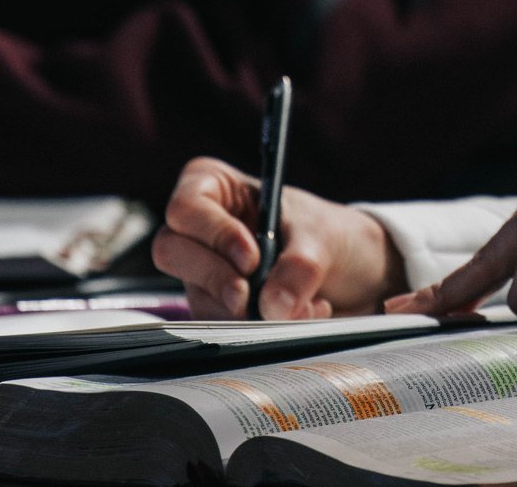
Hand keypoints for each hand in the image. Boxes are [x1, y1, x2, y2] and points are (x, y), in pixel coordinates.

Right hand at [152, 159, 404, 320]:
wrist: (344, 271)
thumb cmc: (322, 233)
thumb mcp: (320, 238)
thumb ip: (299, 266)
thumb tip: (273, 305)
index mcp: (214, 188)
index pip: (186, 207)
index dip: (214, 233)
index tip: (252, 258)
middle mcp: (199, 230)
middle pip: (172, 251)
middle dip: (215, 277)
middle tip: (250, 296)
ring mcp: (202, 272)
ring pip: (196, 295)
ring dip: (246, 311)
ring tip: (301, 304)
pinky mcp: (214, 308)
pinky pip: (218, 326)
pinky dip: (257, 328)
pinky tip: (298, 315)